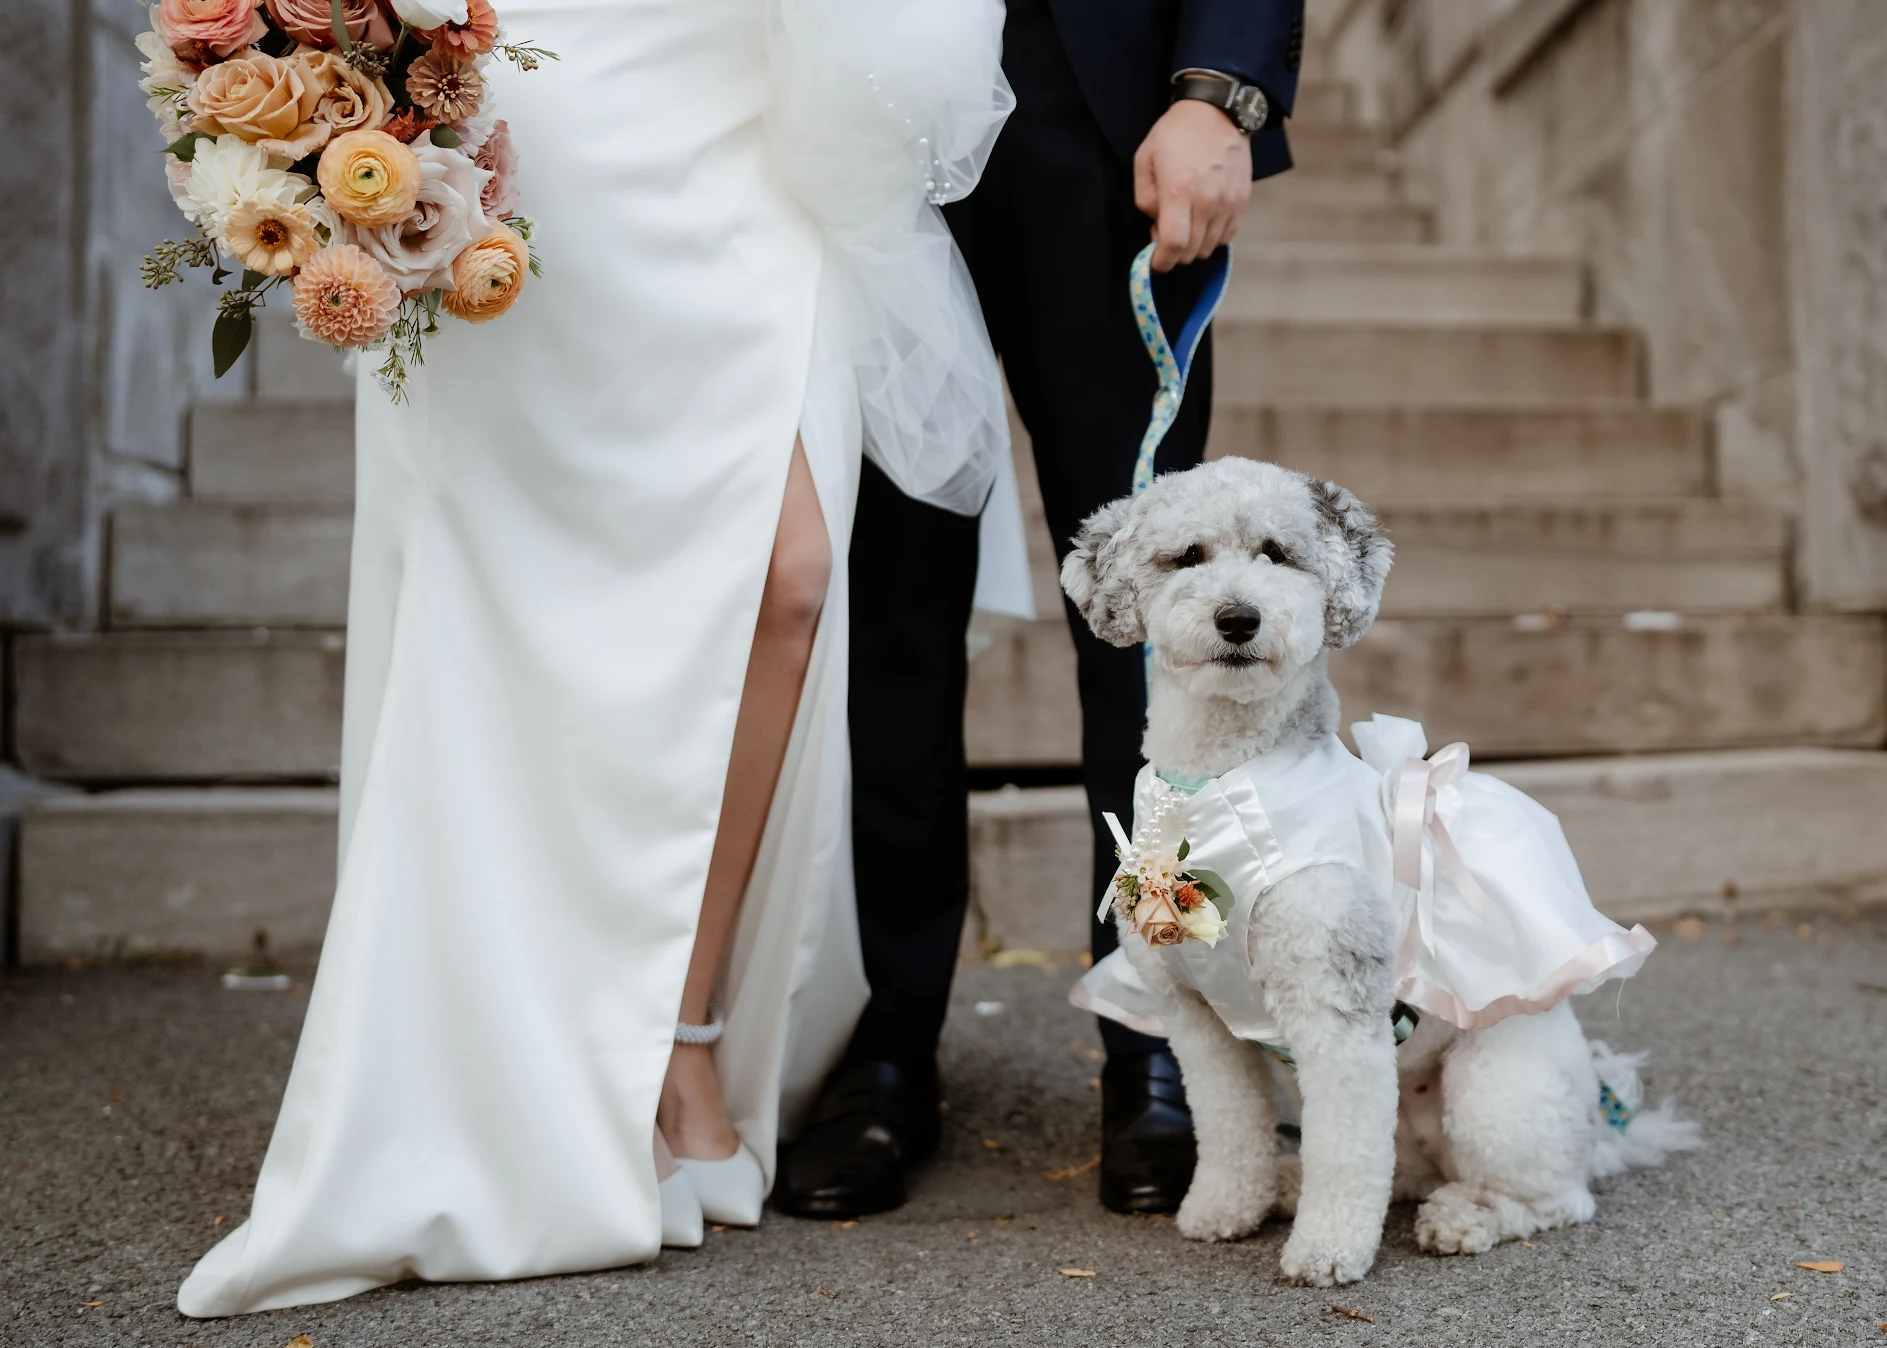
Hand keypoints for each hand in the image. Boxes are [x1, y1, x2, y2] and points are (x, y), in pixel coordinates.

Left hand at [1133, 98, 1252, 272]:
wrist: (1217, 111)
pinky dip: (1212, 237)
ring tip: (1185, 224)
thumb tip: (1157, 228)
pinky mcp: (1242, 201)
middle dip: (1174, 253)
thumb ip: (1145, 200)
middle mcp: (1207, 201)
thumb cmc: (1175, 134)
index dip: (1161, 261)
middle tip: (1166, 234)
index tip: (1154, 262)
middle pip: (1191, 251)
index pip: (1173, 245)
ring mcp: (1228, 202)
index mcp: (1179, 191)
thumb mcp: (1144, 160)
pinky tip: (1203, 221)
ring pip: (1209, 247)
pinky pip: (1227, 236)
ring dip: (1193, 246)